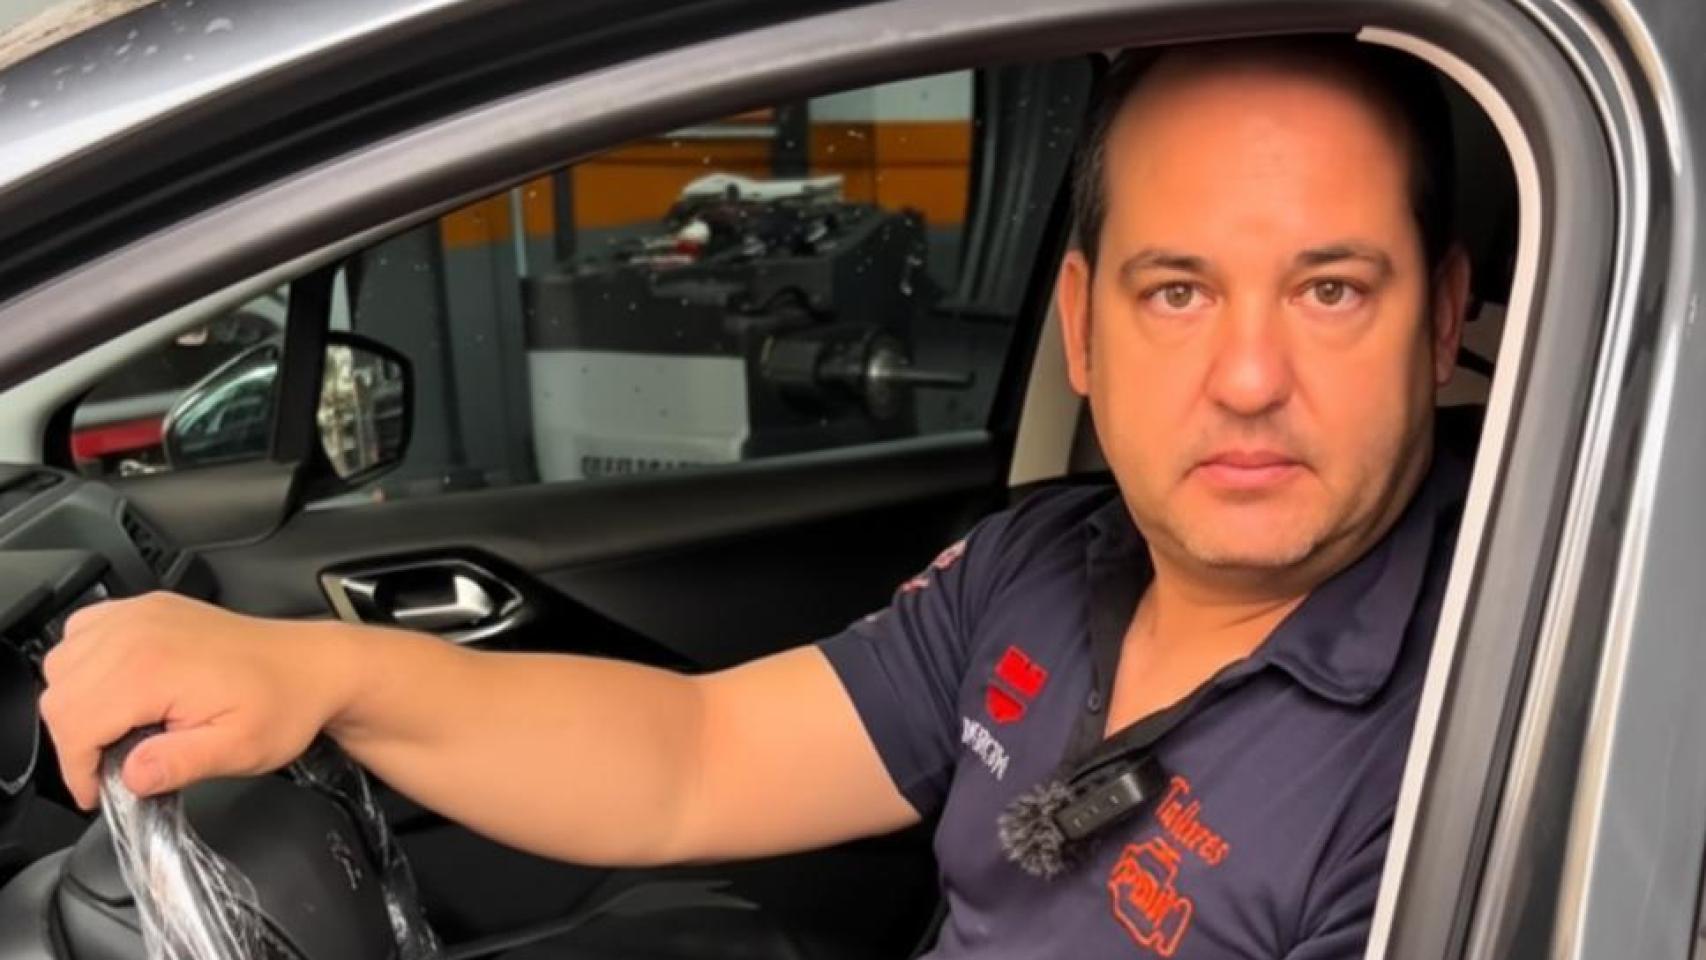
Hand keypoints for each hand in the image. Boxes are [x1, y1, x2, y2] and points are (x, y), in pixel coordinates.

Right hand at [39, 591, 357, 808]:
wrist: (314, 666)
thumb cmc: (285, 702)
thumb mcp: (238, 748)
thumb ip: (178, 765)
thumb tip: (129, 777)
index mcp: (153, 667)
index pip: (75, 724)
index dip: (78, 770)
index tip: (98, 792)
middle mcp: (140, 632)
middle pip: (60, 695)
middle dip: (75, 741)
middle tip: (109, 768)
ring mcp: (142, 614)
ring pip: (63, 662)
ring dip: (75, 703)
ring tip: (115, 731)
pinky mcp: (149, 609)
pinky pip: (84, 632)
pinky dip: (83, 664)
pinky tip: (114, 689)